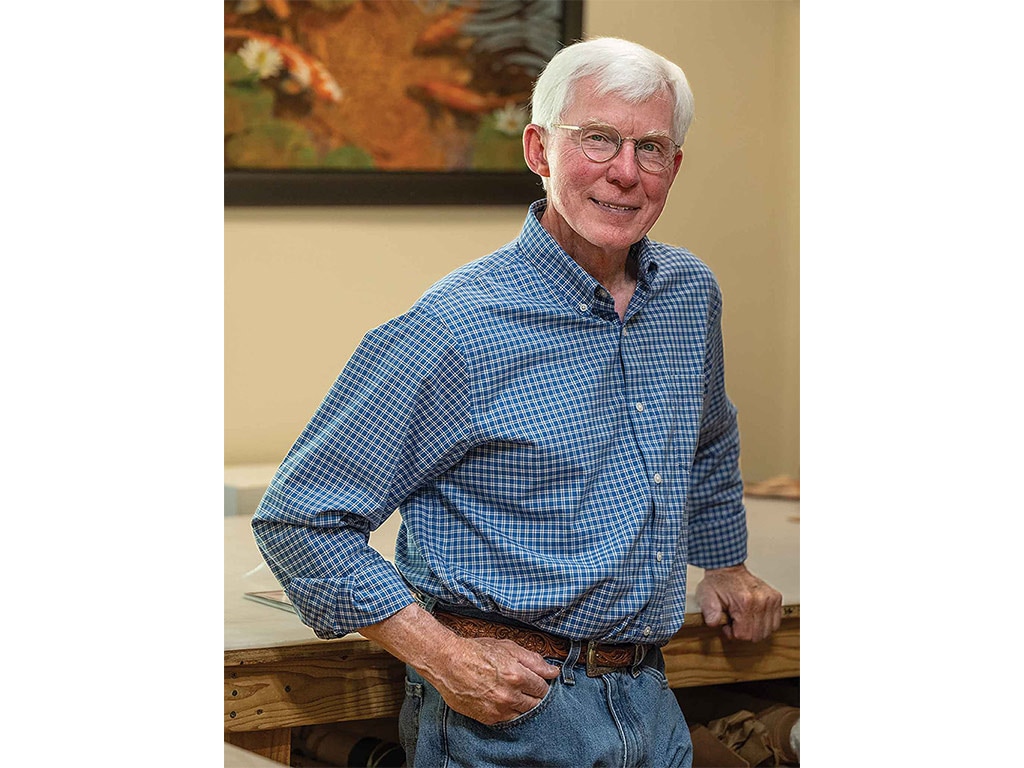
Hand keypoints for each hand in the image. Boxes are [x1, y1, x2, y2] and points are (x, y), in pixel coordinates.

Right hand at [359, 604, 559, 725]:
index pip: (543, 688)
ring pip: (523, 714)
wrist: (448, 662)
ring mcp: (499, 709)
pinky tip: (500, 699)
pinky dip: (508, 711)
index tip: (535, 680)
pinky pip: (507, 720)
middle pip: (536, 703)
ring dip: (522, 705)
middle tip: (523, 685)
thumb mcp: (508, 647)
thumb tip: (554, 671)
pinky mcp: (488, 718)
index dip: (541, 683)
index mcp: (518, 675)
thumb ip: (534, 660)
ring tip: (511, 692)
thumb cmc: (477, 651)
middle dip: (534, 695)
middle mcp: (510, 696)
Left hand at [695, 563, 781, 642]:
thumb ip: (709, 612)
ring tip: (743, 617)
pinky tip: (753, 616)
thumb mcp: (706, 596)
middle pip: (757, 635)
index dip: (733, 633)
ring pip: (767, 631)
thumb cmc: (718, 583)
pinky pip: (774, 623)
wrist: (728, 567)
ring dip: (754, 629)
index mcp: (745, 601)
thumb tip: (714, 622)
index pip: (745, 634)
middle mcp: (761, 600)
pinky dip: (764, 624)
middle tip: (735, 620)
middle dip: (744, 632)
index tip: (728, 623)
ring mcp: (771, 599)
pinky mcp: (776, 599)